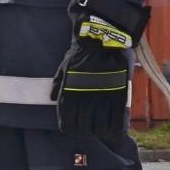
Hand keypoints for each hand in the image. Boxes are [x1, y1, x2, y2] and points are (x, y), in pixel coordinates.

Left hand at [51, 16, 132, 142]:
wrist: (100, 38)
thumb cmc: (81, 52)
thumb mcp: (64, 67)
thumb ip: (58, 84)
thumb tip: (51, 98)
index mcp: (69, 93)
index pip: (67, 121)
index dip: (69, 128)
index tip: (71, 130)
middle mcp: (84, 99)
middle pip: (84, 127)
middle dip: (85, 131)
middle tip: (88, 130)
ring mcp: (102, 97)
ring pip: (100, 126)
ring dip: (100, 131)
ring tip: (102, 131)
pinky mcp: (118, 94)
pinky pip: (117, 118)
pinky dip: (116, 127)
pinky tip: (115, 129)